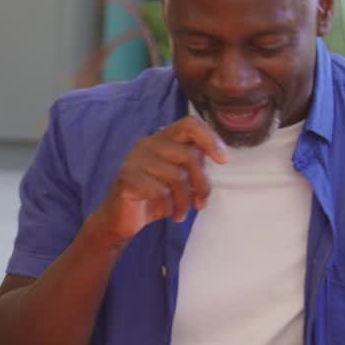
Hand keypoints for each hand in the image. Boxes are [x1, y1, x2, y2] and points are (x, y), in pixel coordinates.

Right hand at [90, 117, 229, 244]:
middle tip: (201, 203)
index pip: (190, 124)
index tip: (223, 160)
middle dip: (202, 183)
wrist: (120, 219)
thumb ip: (193, 164)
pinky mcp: (127, 177)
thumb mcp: (178, 178)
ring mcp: (135, 159)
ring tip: (180, 213)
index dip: (210, 139)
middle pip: (189, 155)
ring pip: (177, 176)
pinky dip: (167, 206)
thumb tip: (219, 157)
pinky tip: (163, 212)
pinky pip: (160, 191)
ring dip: (184, 201)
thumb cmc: (153, 198)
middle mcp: (147, 144)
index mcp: (162, 139)